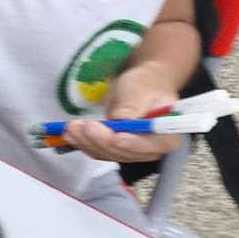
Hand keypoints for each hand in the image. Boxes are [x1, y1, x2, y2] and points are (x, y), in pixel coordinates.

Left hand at [59, 63, 182, 165]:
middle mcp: (151, 150)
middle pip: (125, 152)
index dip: (133, 143)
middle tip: (84, 125)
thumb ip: (133, 106)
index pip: (151, 145)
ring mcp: (132, 152)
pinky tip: (70, 134)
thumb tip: (121, 121)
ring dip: (87, 142)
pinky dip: (83, 143)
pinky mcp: (116, 150)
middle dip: (102, 140)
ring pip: (108, 153)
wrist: (140, 86)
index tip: (116, 136)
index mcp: (168, 136)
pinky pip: (99, 150)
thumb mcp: (142, 89)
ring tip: (71, 127)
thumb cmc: (146, 84)